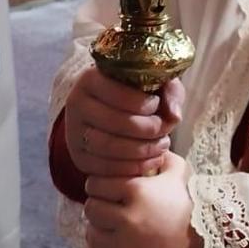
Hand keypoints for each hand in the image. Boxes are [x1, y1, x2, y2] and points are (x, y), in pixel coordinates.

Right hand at [64, 69, 181, 178]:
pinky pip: (105, 168)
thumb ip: (170, 92)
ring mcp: (74, 133)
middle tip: (164, 129)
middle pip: (114, 122)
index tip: (156, 105)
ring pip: (109, 147)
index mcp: (90, 79)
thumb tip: (174, 116)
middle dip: (147, 129)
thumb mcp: (155, 84)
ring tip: (161, 145)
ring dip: (142, 150)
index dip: (143, 103)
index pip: (117, 93)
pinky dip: (133, 168)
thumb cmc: (136, 94)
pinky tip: (151, 161)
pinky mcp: (79, 157)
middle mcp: (75, 104)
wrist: (112, 112)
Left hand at [83, 152, 207, 247]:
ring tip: (112, 229)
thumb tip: (148, 147)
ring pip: (91, 234)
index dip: (101, 186)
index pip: (95, 184)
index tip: (109, 191)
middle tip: (111, 210)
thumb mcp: (180, 174)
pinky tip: (110, 247)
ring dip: (99, 230)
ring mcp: (123, 247)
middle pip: (91, 208)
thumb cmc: (191, 209)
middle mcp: (126, 218)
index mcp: (136, 191)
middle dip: (99, 207)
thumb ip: (161, 157)